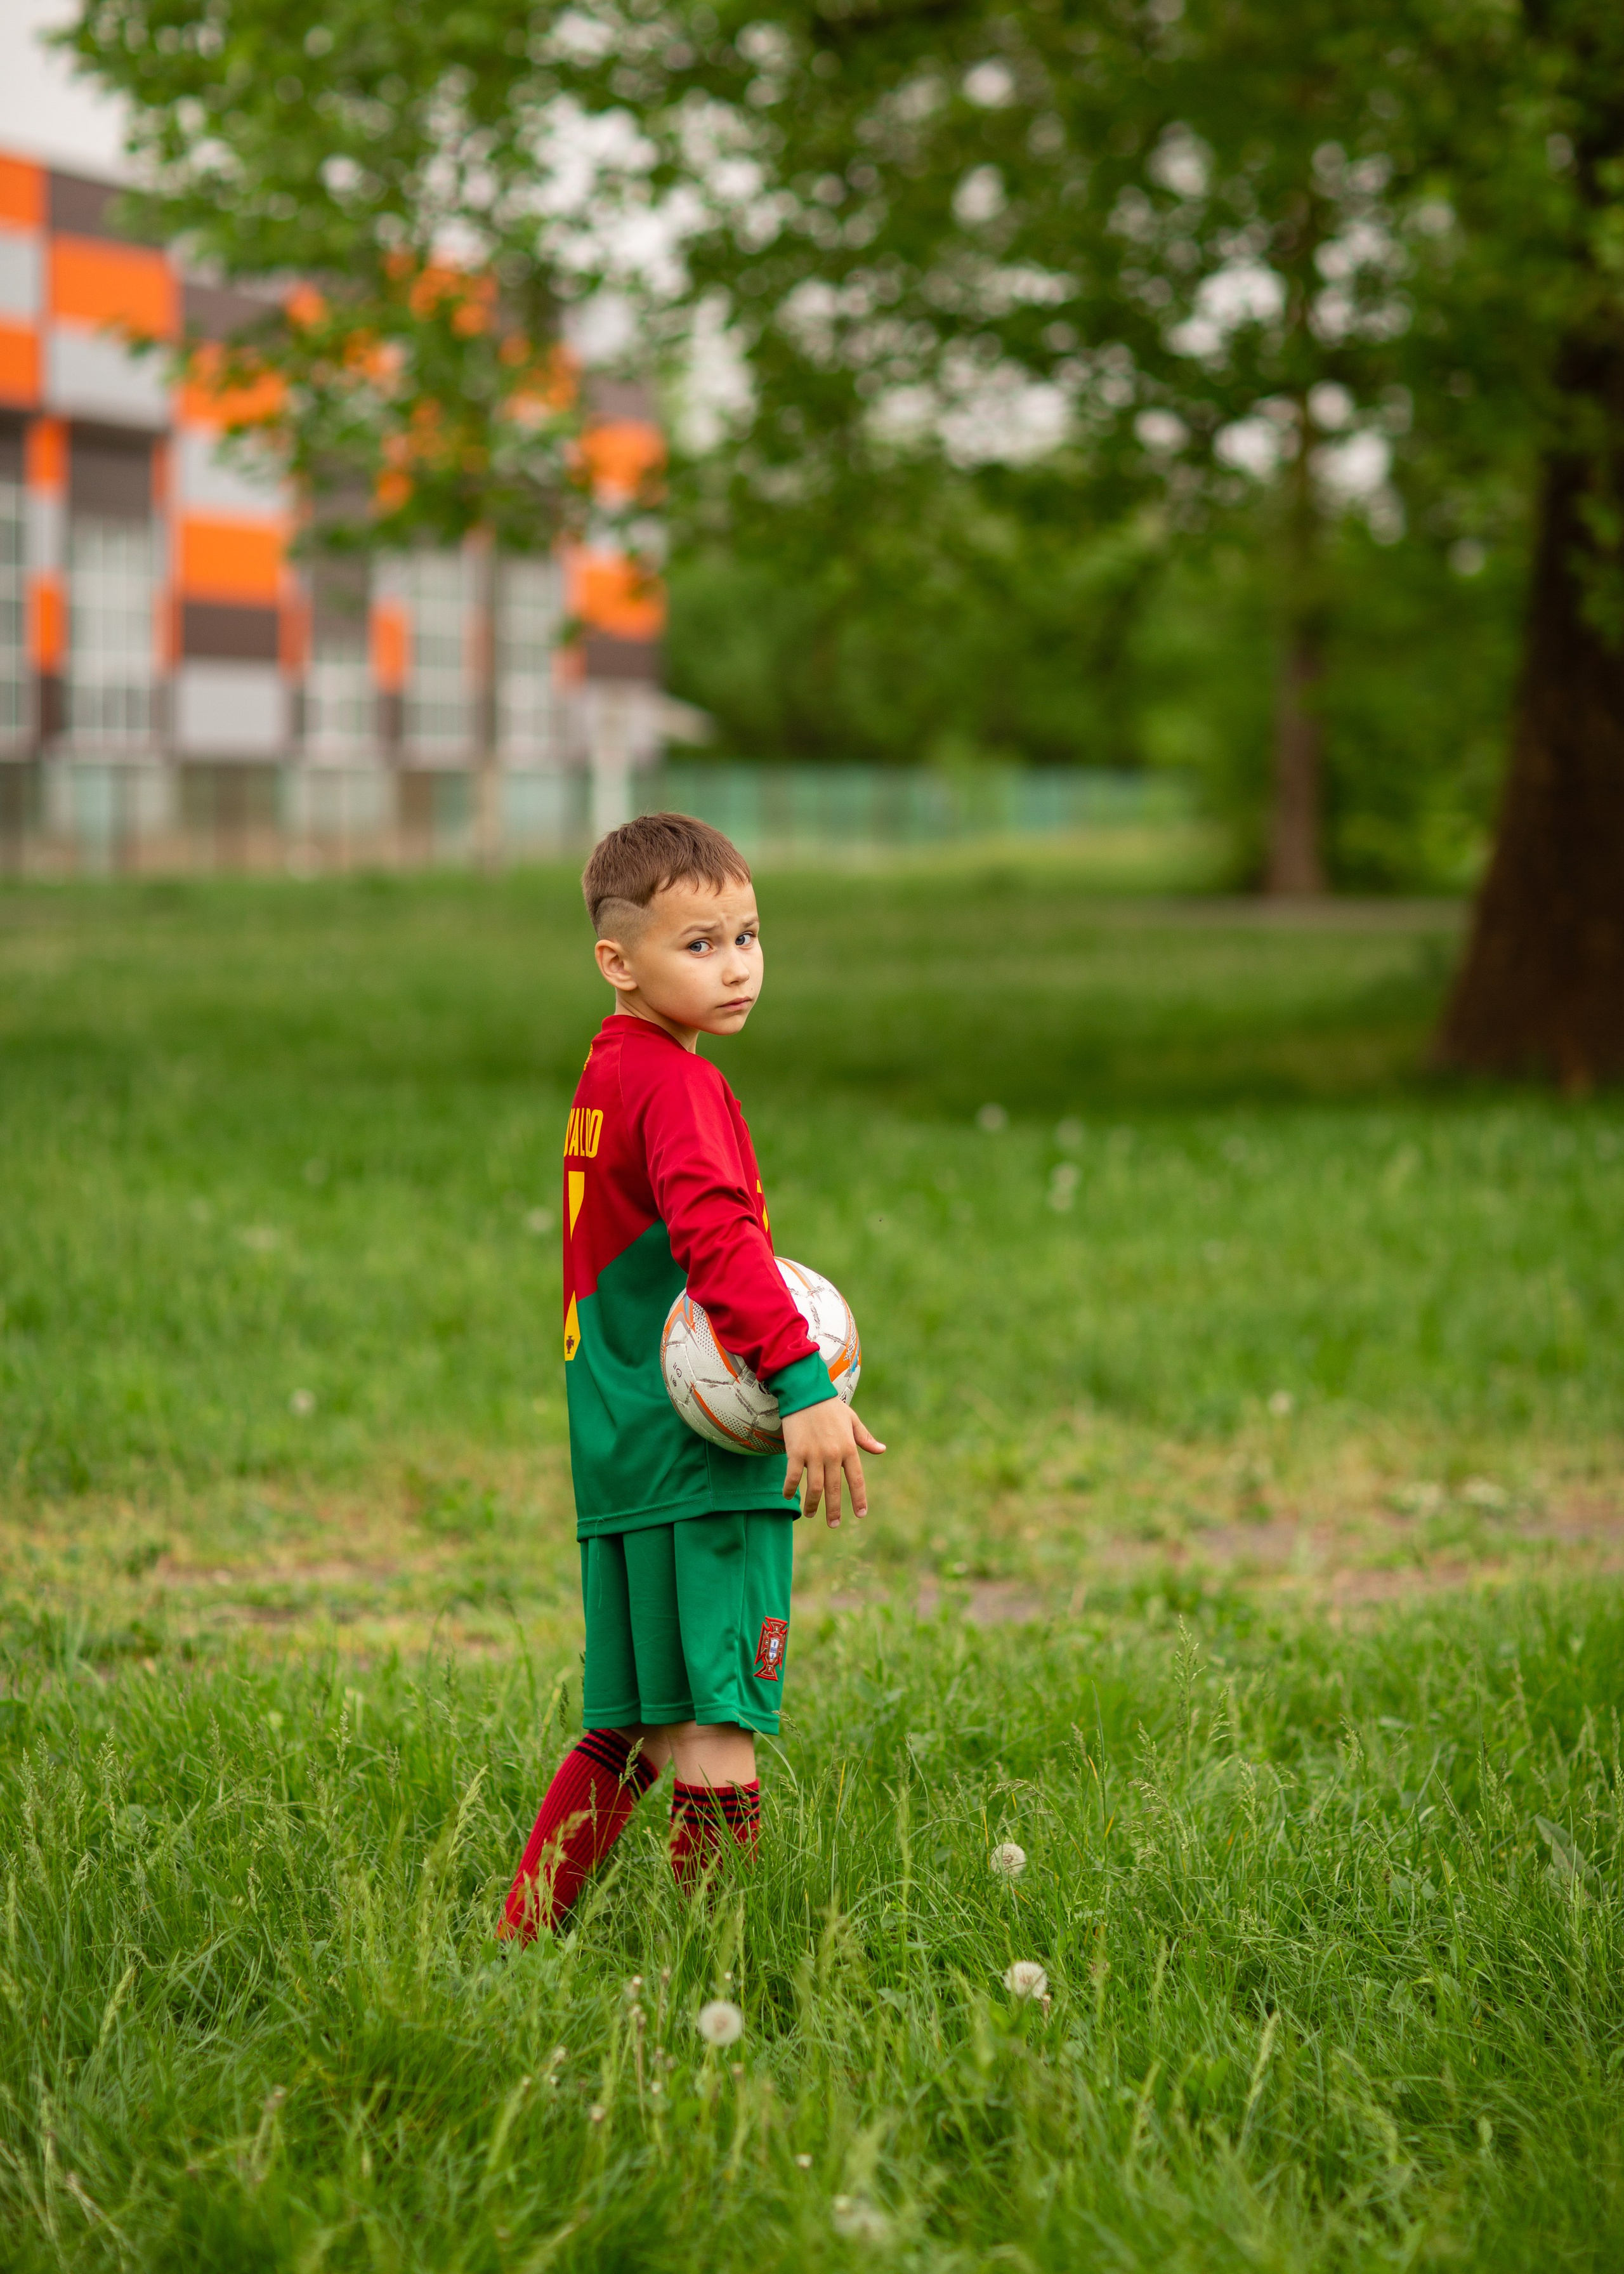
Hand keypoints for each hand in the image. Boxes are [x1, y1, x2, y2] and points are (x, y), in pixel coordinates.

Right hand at [782, 1400, 885, 1525]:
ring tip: (810, 1514)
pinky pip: (793, 1476)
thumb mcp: (852, 1420)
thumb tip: (882, 1450)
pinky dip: (790, 1488)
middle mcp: (833, 1454)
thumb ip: (865, 1438)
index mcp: (849, 1448)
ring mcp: (814, 1454)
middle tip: (834, 1524)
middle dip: (834, 1510)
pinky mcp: (796, 1451)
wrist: (806, 1391)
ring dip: (813, 1504)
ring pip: (814, 1487)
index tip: (861, 1514)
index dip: (859, 1498)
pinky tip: (788, 1496)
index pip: (856, 1479)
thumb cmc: (830, 1406)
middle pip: (834, 1489)